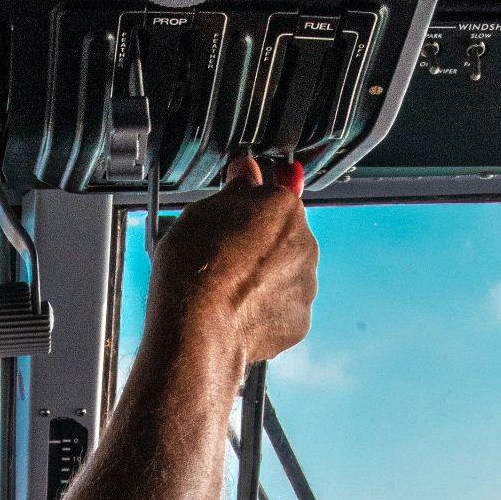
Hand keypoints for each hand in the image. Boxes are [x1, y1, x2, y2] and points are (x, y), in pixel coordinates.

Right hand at [147, 156, 318, 365]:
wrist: (198, 328)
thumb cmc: (195, 269)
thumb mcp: (201, 212)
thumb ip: (235, 189)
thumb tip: (245, 170)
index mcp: (284, 208)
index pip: (272, 197)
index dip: (247, 210)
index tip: (231, 219)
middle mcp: (304, 243)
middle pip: (282, 238)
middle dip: (258, 246)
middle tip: (223, 259)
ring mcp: (305, 285)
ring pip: (284, 275)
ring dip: (262, 280)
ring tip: (226, 291)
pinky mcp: (299, 321)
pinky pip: (283, 310)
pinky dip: (264, 311)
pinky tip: (237, 313)